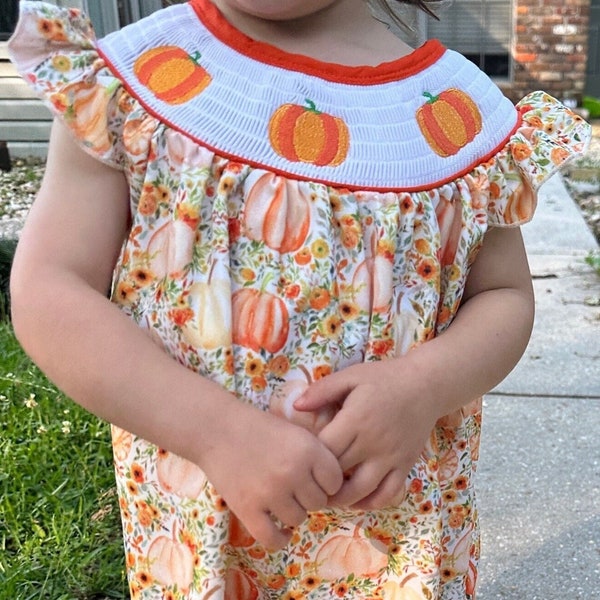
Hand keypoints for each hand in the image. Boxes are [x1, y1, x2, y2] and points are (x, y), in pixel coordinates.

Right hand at [199, 401, 343, 550]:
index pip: (335, 482)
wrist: (217, 428)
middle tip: (293, 487)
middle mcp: (293, 472)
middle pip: (318, 502)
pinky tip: (279, 529)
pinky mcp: (248, 509)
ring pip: (298, 519)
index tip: (314, 479)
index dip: (326, 482)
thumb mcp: (294, 431)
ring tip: (279, 499)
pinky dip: (279, 538)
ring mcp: (270, 493)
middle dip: (308, 496)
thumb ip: (315, 455)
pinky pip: (273, 539)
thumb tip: (334, 487)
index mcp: (308, 449)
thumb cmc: (257, 427)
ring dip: (291, 513)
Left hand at [294, 360, 436, 509]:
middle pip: (339, 472)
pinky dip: (370, 503)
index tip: (298, 460)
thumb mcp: (351, 376)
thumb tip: (296, 406)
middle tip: (304, 484)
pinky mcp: (405, 466)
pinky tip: (356, 500)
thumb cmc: (384, 378)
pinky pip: (388, 494)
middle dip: (319, 481)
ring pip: (362, 490)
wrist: (426, 385)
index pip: (325, 450)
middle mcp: (373, 443)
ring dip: (341, 500)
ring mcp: (391, 457)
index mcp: (356, 420)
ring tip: (325, 497)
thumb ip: (323, 390)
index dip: (309, 459)